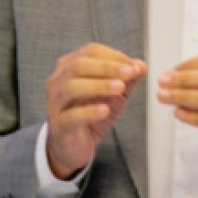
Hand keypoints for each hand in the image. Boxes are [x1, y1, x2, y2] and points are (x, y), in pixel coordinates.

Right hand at [44, 43, 144, 178]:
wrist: (75, 146)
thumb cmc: (92, 115)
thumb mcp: (115, 95)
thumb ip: (128, 80)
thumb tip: (141, 65)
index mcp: (70, 67)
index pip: (90, 52)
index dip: (114, 56)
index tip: (134, 66)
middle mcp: (58, 81)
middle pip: (79, 65)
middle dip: (107, 67)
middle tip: (130, 73)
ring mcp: (55, 103)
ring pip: (72, 88)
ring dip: (99, 86)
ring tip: (120, 89)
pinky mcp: (59, 126)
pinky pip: (71, 116)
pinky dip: (89, 112)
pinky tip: (105, 110)